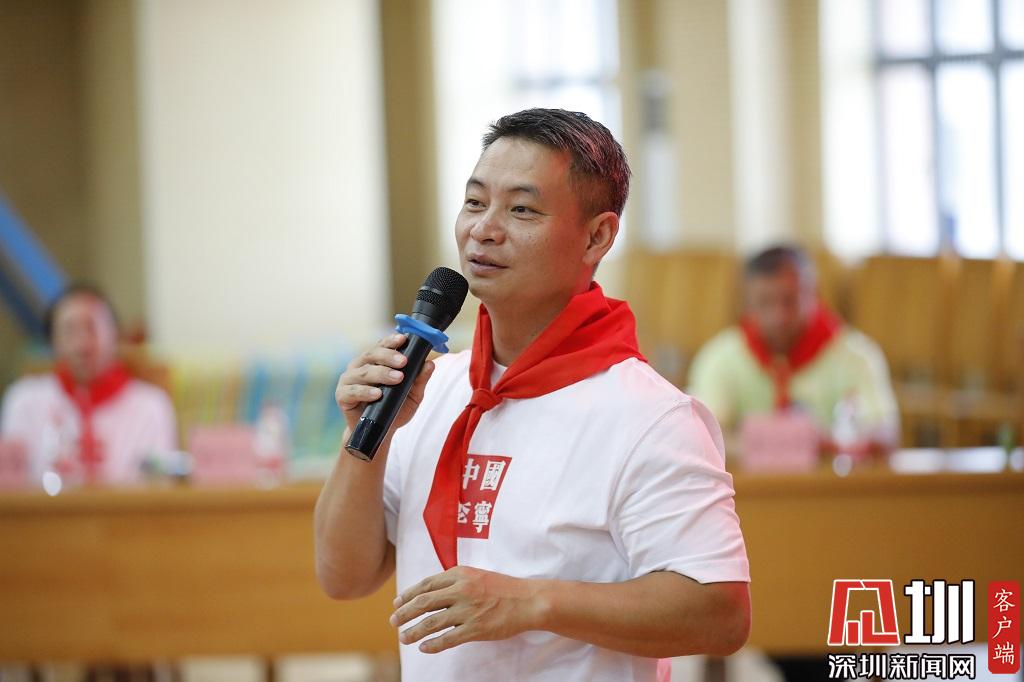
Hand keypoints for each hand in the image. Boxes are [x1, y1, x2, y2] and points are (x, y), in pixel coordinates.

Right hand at [334, 333, 434, 433]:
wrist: (380, 432)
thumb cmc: (394, 409)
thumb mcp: (412, 395)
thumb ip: (419, 380)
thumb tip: (430, 363)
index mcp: (374, 361)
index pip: (382, 345)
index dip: (391, 341)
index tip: (403, 339)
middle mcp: (359, 366)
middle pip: (371, 354)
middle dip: (388, 356)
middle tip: (403, 362)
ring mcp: (349, 380)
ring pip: (363, 372)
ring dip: (381, 373)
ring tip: (397, 378)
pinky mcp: (342, 396)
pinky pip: (353, 391)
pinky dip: (365, 392)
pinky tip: (377, 394)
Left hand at [389, 566, 547, 653]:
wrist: (529, 600)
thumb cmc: (503, 588)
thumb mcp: (477, 575)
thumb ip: (455, 580)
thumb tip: (430, 592)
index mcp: (460, 573)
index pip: (426, 584)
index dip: (408, 595)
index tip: (397, 603)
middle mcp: (461, 590)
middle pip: (423, 602)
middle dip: (404, 613)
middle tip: (393, 621)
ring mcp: (468, 610)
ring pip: (431, 622)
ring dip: (413, 631)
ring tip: (403, 638)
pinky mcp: (476, 628)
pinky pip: (448, 638)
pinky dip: (433, 644)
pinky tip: (424, 648)